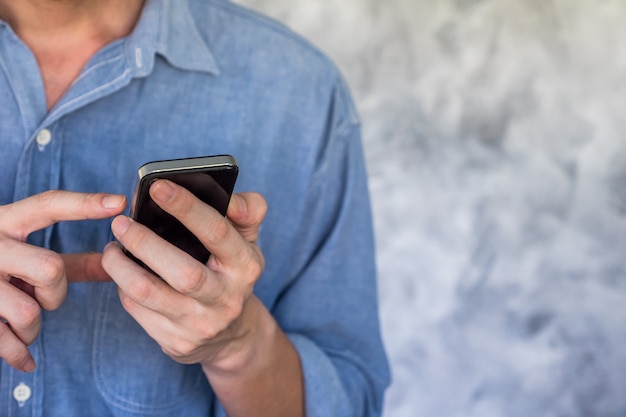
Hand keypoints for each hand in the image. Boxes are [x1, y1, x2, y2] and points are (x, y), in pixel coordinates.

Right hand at [0, 191, 126, 371]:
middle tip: (42, 296)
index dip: (85, 204)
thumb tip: (116, 261)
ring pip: (29, 311)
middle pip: (49, 267)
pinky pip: (3, 341)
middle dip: (55, 291)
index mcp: (7, 222)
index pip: (49, 205)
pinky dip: (19, 354)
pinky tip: (26, 360)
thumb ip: (71, 259)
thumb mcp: (24, 252)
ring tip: (21, 320)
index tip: (120, 202)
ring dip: (34, 326)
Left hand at [102, 180, 266, 367]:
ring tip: (112, 247)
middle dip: (145, 242)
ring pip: (150, 293)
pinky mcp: (177, 342)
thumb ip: (247, 210)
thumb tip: (230, 199)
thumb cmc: (231, 272)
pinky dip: (123, 287)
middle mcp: (227, 298)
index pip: (217, 232)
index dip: (186, 207)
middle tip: (120, 222)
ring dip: (121, 267)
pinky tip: (121, 272)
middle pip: (182, 271)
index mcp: (246, 265)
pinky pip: (138, 310)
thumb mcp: (247, 241)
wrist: (232, 334)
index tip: (157, 186)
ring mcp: (201, 324)